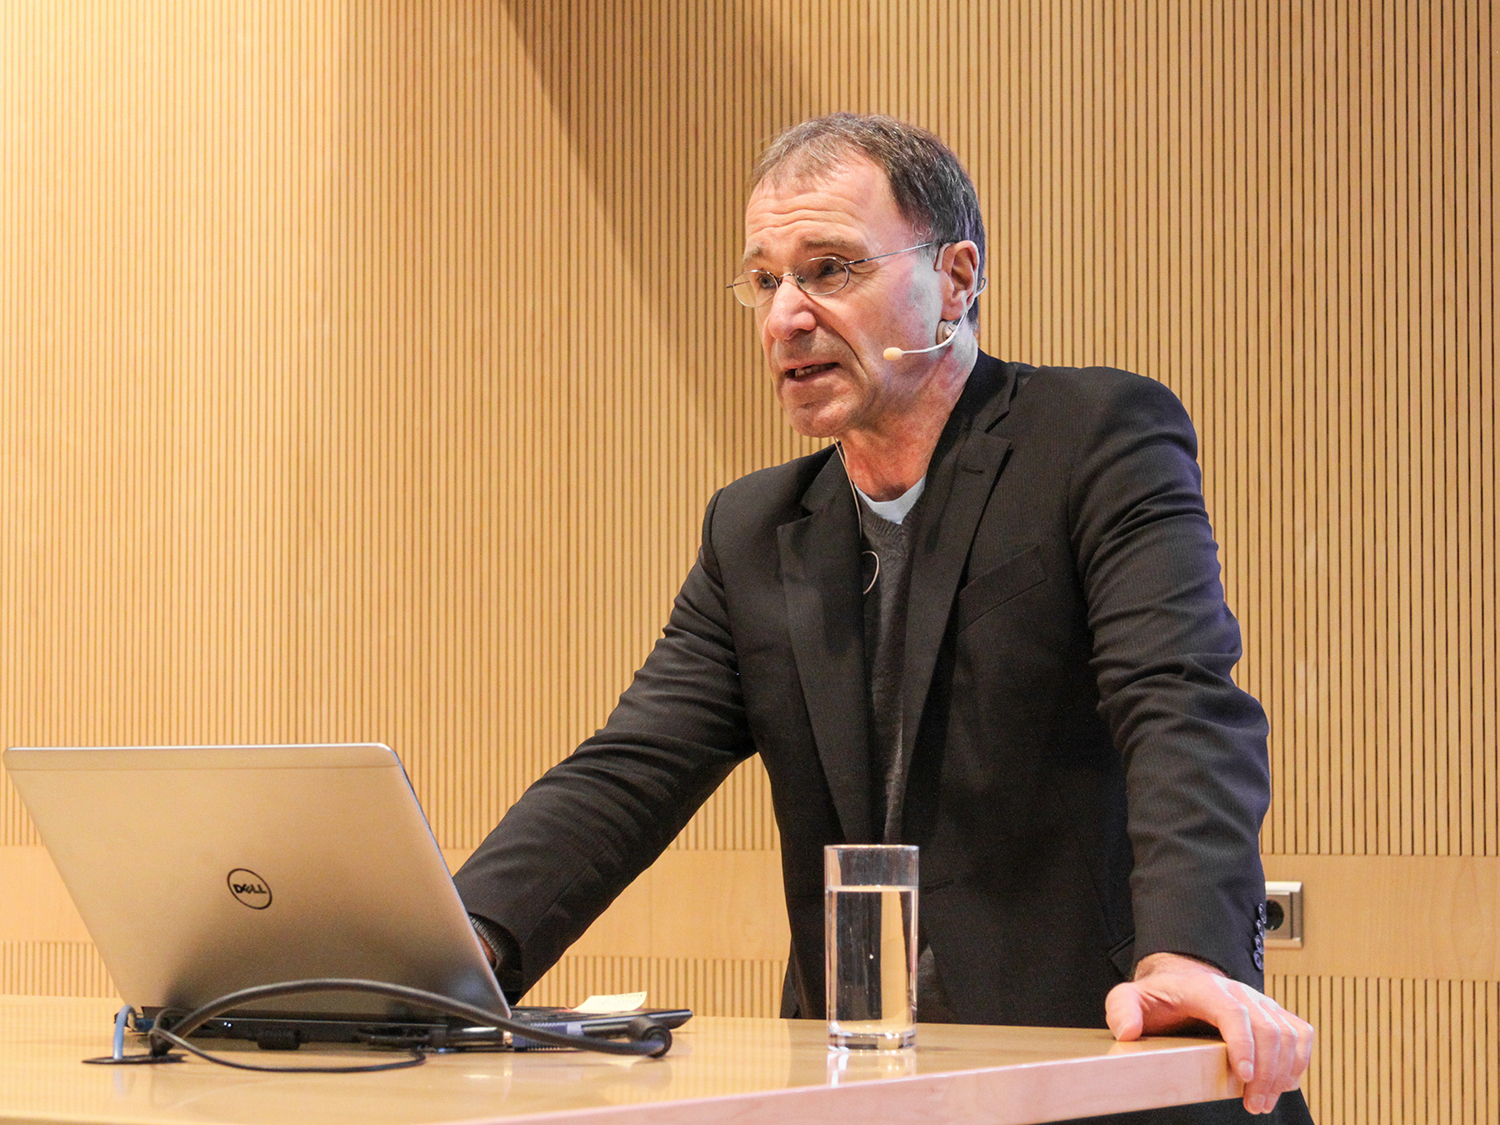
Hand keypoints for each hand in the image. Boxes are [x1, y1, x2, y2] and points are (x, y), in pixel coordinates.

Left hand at [1105, 952, 1313, 1115]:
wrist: (1179, 983)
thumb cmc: (1158, 996)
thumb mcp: (1129, 998)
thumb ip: (1122, 1009)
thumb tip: (1128, 1031)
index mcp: (1205, 988)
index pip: (1235, 1012)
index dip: (1244, 1045)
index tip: (1244, 1077)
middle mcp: (1239, 992)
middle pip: (1269, 1029)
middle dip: (1266, 1072)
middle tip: (1253, 1104)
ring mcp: (1260, 1002)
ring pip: (1289, 1034)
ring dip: (1283, 1073)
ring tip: (1262, 1102)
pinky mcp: (1273, 1014)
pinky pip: (1300, 1034)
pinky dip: (1299, 1060)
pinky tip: (1283, 1084)